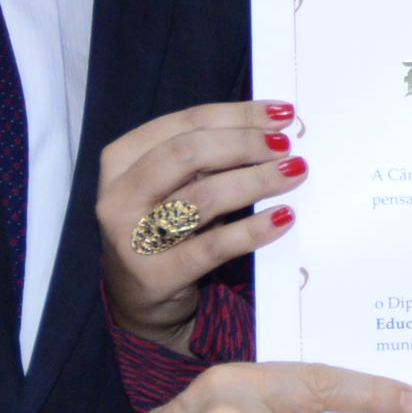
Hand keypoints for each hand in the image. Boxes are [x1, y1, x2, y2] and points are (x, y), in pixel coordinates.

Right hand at [96, 100, 305, 348]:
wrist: (137, 298)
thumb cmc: (163, 227)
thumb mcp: (172, 185)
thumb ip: (206, 157)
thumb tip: (271, 129)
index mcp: (121, 159)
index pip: (184, 124)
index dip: (237, 115)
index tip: (280, 114)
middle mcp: (118, 196)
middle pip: (188, 153)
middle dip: (244, 144)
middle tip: (285, 147)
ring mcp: (132, 238)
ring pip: (202, 197)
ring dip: (256, 181)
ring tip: (293, 173)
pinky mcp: (155, 276)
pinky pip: (213, 247)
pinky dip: (252, 230)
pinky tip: (282, 217)